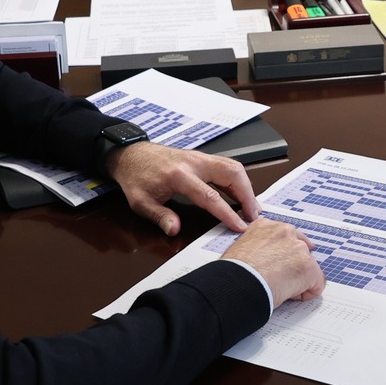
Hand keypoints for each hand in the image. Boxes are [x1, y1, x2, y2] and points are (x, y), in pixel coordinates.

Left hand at [106, 143, 259, 236]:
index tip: (239, 225)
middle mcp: (194, 162)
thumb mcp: (141, 202)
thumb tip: (174, 229)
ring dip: (246, 186)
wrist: (131, 155)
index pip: (210, 196)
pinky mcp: (203, 158)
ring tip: (251, 208)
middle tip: (254, 216)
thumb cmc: (136, 177)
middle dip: (248, 195)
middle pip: (232, 173)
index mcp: (179, 175)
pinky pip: (227, 166)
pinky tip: (241, 195)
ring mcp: (200, 157)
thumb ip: (160, 216)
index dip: (228, 213)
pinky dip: (239, 181)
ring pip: (233, 166)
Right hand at [223, 218, 324, 306]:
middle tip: (277, 280)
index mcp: (266, 226)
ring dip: (297, 280)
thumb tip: (259, 260)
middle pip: (300, 251)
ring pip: (308, 268)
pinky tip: (287, 295)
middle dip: (292, 266)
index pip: (284, 238)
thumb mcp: (240, 248)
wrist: (236, 284)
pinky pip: (316, 285)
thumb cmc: (232, 272)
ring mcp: (299, 248)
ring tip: (278, 288)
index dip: (281, 256)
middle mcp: (285, 231)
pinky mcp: (309, 268)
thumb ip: (256, 248)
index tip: (277, 267)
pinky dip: (304, 294)